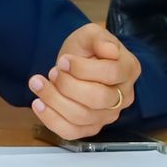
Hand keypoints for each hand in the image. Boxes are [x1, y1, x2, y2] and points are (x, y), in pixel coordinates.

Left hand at [28, 23, 140, 139]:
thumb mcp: (91, 34)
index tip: (63, 60)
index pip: (111, 73)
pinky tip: (38, 103)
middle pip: (97, 99)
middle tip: (53, 72)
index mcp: (128, 70)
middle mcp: (124, 96)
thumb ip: (99, 38)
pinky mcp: (91, 127)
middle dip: (67, 85)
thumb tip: (108, 51)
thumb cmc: (87, 49)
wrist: (75, 63)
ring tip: (38, 83)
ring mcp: (108, 115)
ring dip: (54, 99)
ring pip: (82, 117)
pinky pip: (72, 132)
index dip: (82, 68)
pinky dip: (51, 119)